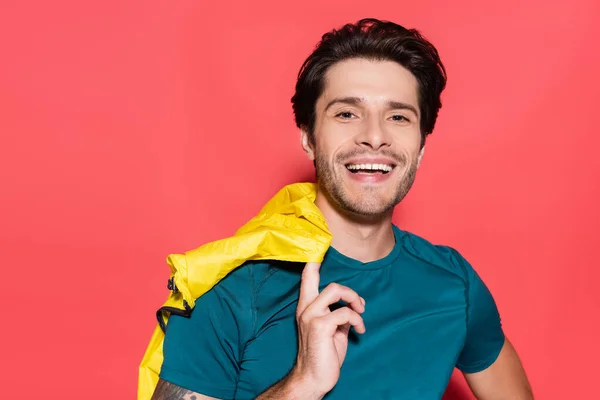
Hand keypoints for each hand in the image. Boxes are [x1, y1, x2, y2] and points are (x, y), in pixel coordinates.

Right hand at [290, 262, 365, 397]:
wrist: (313, 379)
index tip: (318, 249)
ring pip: (335, 290)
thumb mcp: (333, 331)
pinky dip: (357, 320)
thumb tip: (352, 308)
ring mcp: (311, 316)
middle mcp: (306, 308)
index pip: (307, 278)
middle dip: (349, 291)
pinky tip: (359, 331)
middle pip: (327, 281)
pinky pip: (344, 313)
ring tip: (360, 314)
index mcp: (307, 307)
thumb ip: (339, 315)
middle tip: (360, 305)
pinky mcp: (319, 326)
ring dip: (354, 300)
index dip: (313, 262)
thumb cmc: (323, 356)